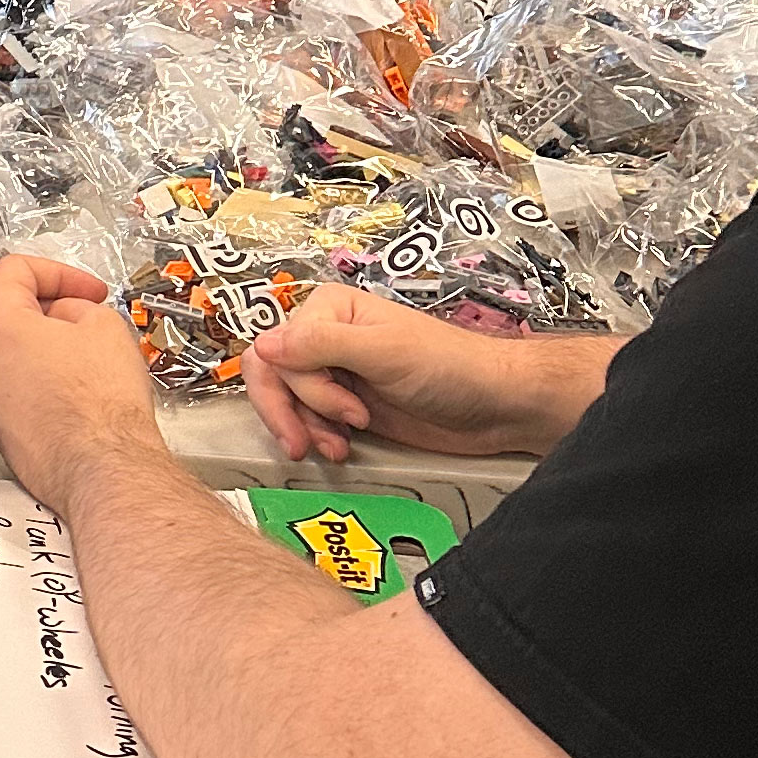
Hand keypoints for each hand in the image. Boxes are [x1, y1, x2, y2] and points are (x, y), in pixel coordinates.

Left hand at [0, 252, 151, 499]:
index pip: (15, 271)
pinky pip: (20, 392)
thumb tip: (65, 318)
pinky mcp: (1, 433)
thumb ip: (77, 306)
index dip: (60, 272)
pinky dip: (45, 385)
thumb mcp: (105, 325)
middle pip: (13, 315)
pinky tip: (80, 399)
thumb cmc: (102, 399)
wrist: (102, 470)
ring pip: (16, 356)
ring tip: (91, 363)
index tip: (91, 290)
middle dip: (54, 311)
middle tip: (92, 322)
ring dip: (49, 350)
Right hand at [240, 290, 607, 468]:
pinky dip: (318, 437)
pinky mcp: (347, 405)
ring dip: (307, 428)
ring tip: (337, 447)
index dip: (301, 386)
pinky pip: (309, 420)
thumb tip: (263, 344)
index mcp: (330, 310)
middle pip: (274, 375)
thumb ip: (320, 345)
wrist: (494, 405)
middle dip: (291, 411)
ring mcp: (337, 373)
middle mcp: (327, 338)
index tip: (342, 409)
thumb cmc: (450, 367)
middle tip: (303, 444)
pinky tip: (341, 447)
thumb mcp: (383, 351)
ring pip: (288, 402)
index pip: (278, 350)